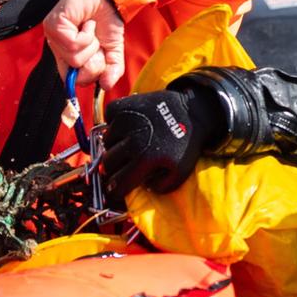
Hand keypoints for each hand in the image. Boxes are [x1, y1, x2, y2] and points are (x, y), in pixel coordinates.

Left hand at [44, 0, 125, 89]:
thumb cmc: (107, 19)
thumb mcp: (113, 50)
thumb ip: (112, 70)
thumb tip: (106, 87)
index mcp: (67, 56)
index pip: (72, 81)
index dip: (88, 78)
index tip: (99, 62)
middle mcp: (57, 48)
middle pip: (75, 76)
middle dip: (94, 62)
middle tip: (97, 43)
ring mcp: (53, 37)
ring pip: (75, 60)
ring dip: (91, 45)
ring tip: (91, 29)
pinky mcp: (54, 26)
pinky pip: (73, 44)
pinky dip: (86, 35)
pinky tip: (87, 23)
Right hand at [100, 87, 223, 196]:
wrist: (191, 111)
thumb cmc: (184, 144)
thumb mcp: (180, 172)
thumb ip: (161, 186)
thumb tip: (141, 187)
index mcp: (146, 158)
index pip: (117, 183)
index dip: (114, 190)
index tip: (114, 189)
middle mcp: (132, 139)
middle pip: (107, 163)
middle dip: (113, 167)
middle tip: (123, 164)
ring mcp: (125, 120)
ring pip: (106, 142)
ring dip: (114, 145)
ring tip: (130, 142)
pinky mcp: (122, 106)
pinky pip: (107, 120)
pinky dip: (113, 124)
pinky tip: (129, 125)